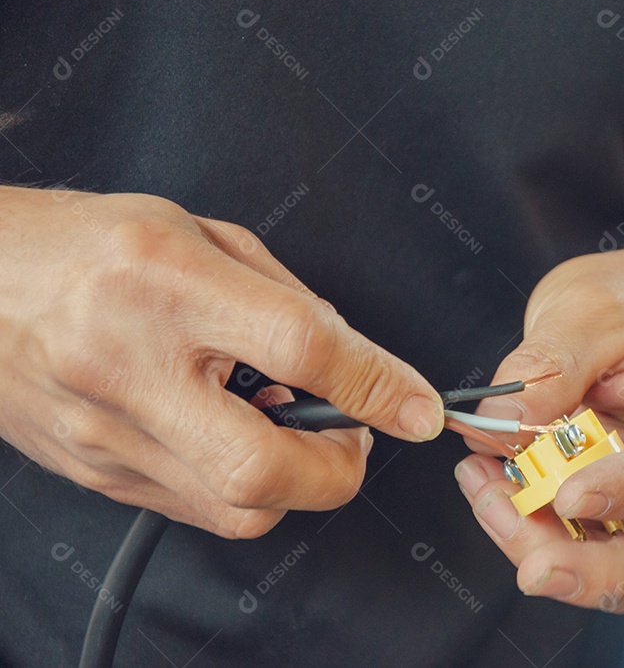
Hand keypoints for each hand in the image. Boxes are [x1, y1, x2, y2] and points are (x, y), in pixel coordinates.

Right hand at [0, 187, 442, 537]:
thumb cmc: (87, 246)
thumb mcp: (199, 233)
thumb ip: (285, 298)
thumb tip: (357, 362)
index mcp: (165, 281)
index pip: (300, 347)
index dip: (377, 384)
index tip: (417, 406)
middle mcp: (130, 365)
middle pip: (264, 467)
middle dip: (340, 467)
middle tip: (354, 434)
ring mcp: (107, 434)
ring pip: (238, 507)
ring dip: (296, 482)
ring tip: (290, 429)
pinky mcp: (98, 474)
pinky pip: (198, 509)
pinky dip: (244, 486)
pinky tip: (238, 439)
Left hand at [454, 247, 623, 612]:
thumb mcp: (591, 302)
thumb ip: (549, 363)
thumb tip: (496, 430)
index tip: (567, 499)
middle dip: (603, 573)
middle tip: (530, 570)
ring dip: (565, 558)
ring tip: (493, 507)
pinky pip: (615, 551)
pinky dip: (556, 540)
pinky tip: (503, 502)